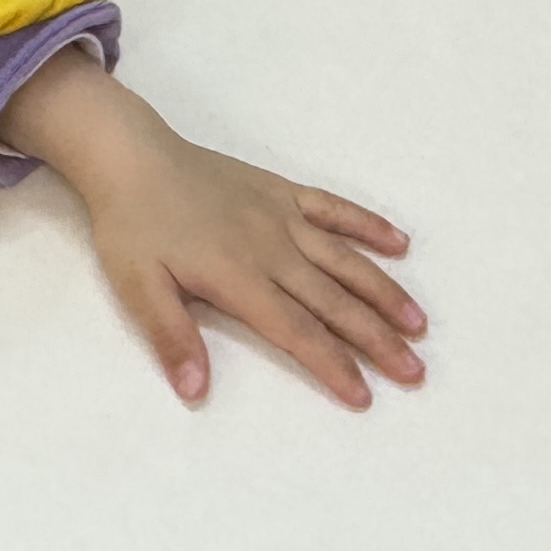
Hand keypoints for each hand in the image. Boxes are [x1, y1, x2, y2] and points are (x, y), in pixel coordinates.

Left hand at [0, 54, 423, 408]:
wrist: (131, 156)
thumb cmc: (131, 226)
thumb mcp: (137, 288)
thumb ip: (171, 337)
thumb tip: (196, 390)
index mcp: (239, 278)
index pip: (298, 331)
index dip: (333, 364)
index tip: (365, 394)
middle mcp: (273, 249)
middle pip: (335, 301)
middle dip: (377, 339)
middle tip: (415, 372)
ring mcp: (282, 217)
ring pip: (345, 259)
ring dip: (384, 291)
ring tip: (418, 322)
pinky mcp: (282, 191)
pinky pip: (334, 208)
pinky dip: (368, 225)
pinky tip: (400, 242)